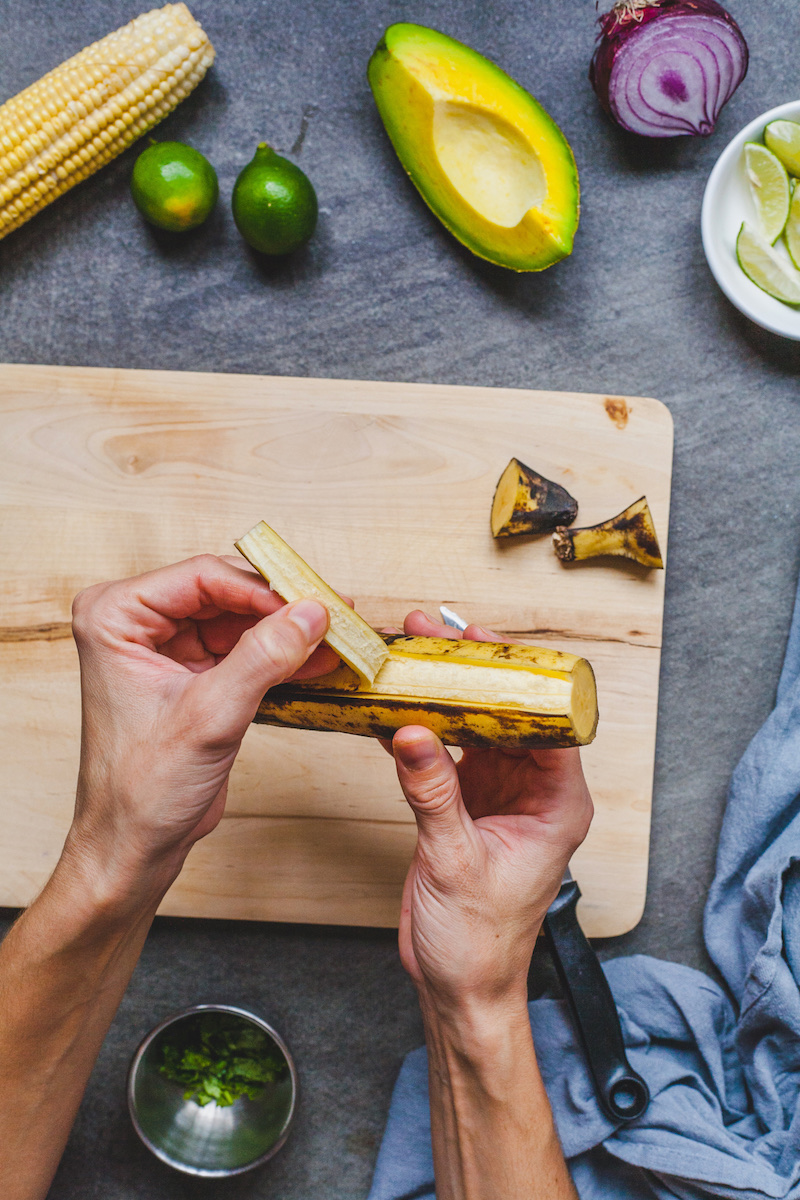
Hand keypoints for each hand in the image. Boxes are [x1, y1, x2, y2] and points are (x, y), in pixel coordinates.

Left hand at [66, 554, 332, 902]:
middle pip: (224, 591)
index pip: (202, 577)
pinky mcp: (192, 676)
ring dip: (288, 630)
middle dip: (281, 606)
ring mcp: (165, 650)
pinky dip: (281, 656)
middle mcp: (135, 624)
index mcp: (114, 617)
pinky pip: (244, 651)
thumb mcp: (210, 716)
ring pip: (240, 619)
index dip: (262, 587)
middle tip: (336, 612)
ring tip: (339, 636)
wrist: (134, 847)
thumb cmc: (140, 791)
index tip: (313, 602)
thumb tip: (311, 613)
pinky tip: (320, 660)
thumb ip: (262, 658)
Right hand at [391, 612, 592, 1009]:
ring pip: (475, 726)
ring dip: (443, 693)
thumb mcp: (457, 862)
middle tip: (434, 634)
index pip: (550, 721)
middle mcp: (533, 792)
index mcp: (558, 804)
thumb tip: (414, 732)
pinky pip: (445, 753)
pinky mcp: (465, 805)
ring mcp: (498, 795)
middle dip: (471, 673)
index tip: (482, 644)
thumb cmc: (482, 943)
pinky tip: (392, 706)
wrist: (459, 986)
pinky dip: (420, 730)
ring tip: (411, 654)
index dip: (518, 677)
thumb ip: (434, 794)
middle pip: (508, 713)